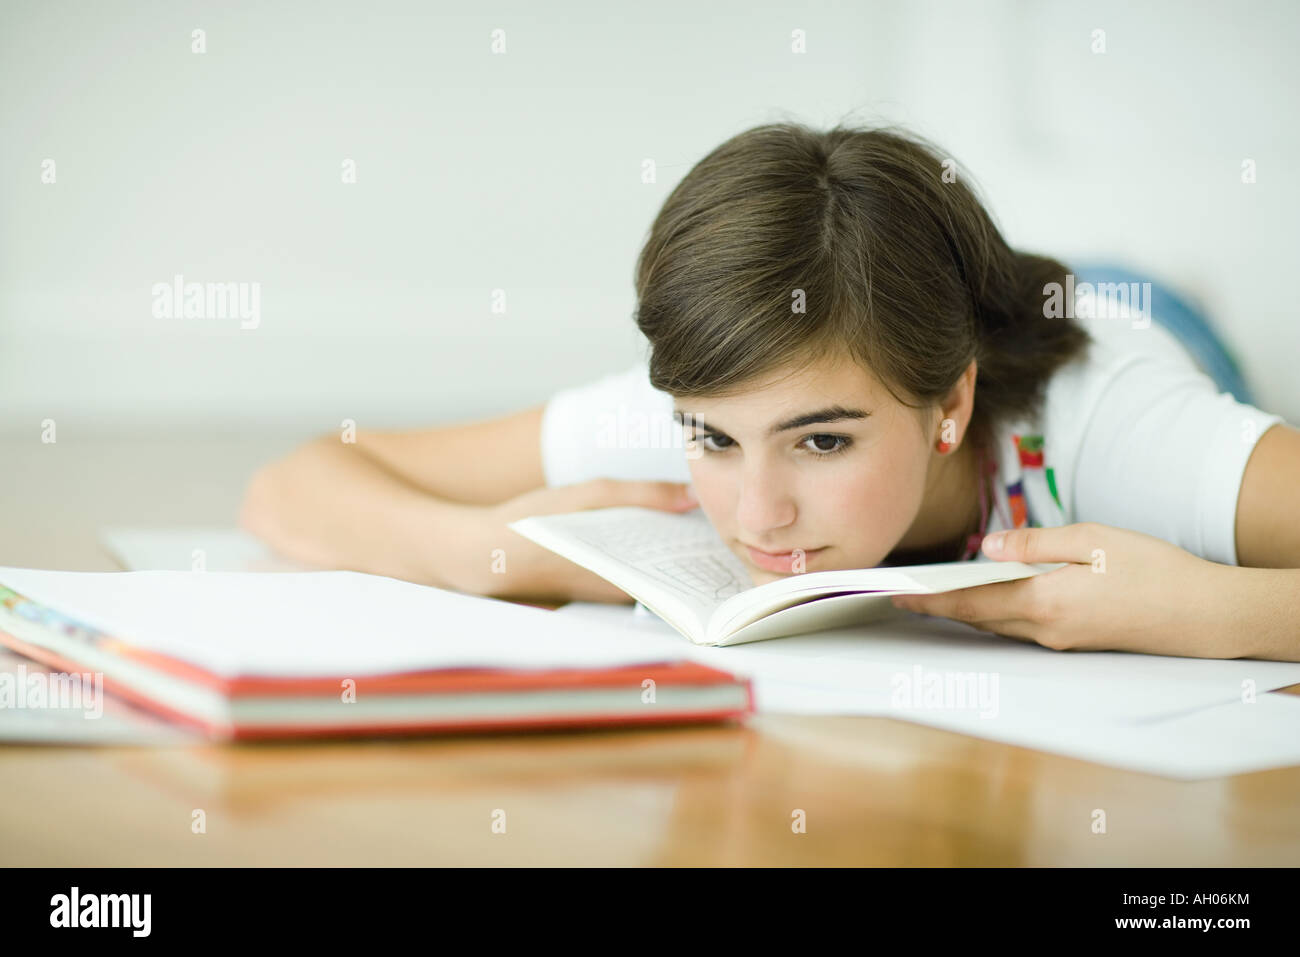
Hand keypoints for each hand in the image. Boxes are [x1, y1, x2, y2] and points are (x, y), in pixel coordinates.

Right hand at [461, 478, 698, 603]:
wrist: (483, 554)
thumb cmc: (532, 524)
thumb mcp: (589, 495)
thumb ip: (642, 495)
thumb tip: (690, 497)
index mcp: (623, 578)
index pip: (682, 575)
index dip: (706, 554)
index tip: (726, 531)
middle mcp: (620, 594)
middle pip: (672, 574)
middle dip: (693, 550)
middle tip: (716, 521)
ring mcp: (608, 595)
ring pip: (655, 573)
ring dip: (671, 551)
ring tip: (691, 520)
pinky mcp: (597, 588)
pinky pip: (635, 572)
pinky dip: (648, 553)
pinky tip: (654, 529)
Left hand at [888, 522, 1232, 656]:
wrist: (1205, 615)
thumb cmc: (1153, 571)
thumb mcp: (1091, 540)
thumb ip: (1034, 544)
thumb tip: (986, 548)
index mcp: (1044, 603)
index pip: (970, 602)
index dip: (929, 599)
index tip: (896, 593)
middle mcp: (1045, 630)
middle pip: (978, 616)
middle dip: (941, 604)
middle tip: (906, 590)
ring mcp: (1060, 641)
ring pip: (1000, 623)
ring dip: (968, 609)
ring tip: (937, 591)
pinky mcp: (1076, 643)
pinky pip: (1023, 627)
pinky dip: (998, 611)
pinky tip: (993, 594)